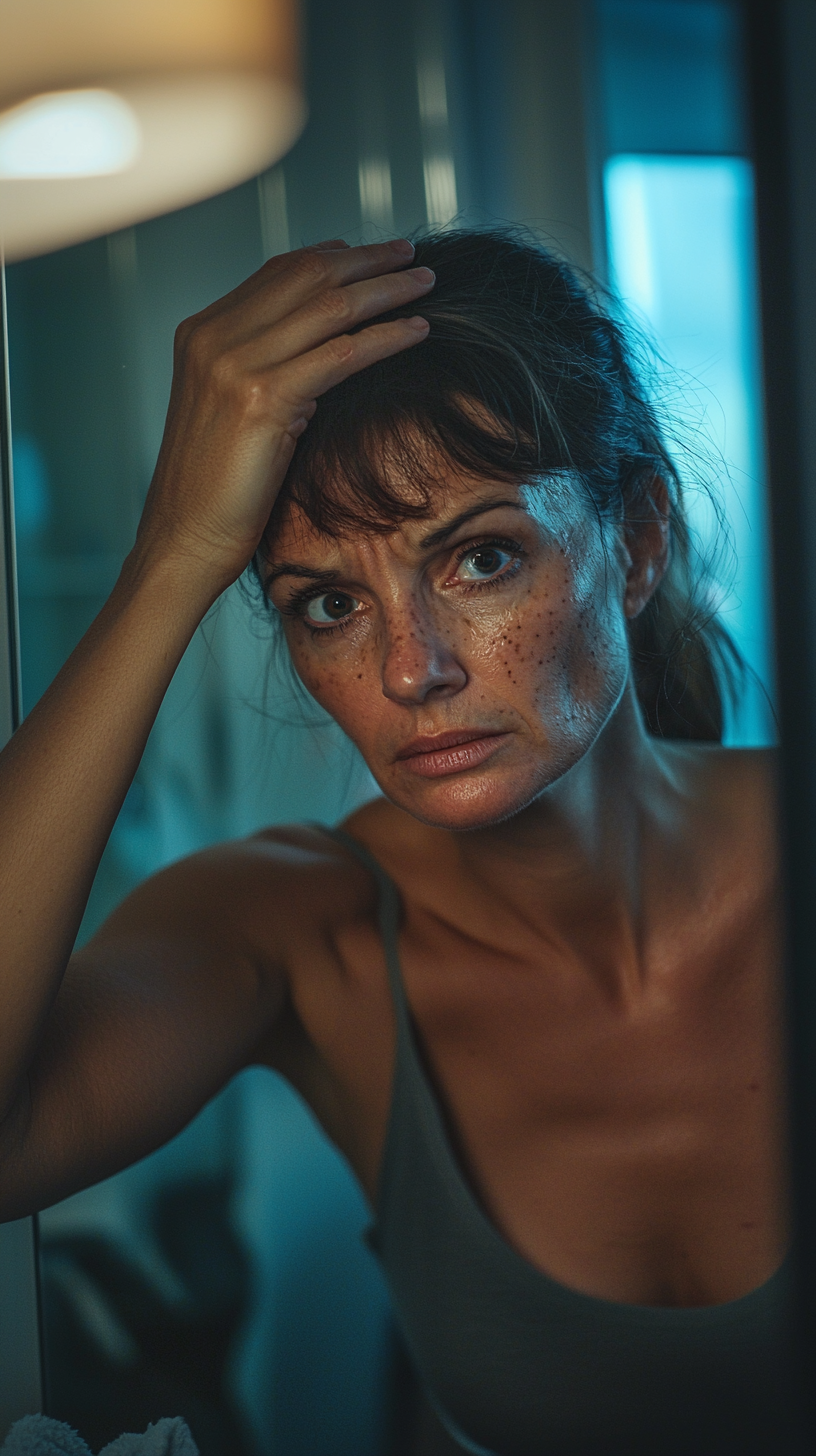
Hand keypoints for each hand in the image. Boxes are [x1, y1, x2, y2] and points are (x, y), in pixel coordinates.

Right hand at [132, 239, 433, 595]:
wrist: (186, 538)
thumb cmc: (217, 490)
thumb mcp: (235, 411)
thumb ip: (266, 367)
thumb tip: (327, 343)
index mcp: (201, 333)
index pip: (276, 272)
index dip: (332, 256)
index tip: (373, 254)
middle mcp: (213, 337)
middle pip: (305, 275)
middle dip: (365, 260)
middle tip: (410, 254)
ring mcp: (234, 363)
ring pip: (329, 307)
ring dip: (385, 289)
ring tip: (425, 282)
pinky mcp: (262, 397)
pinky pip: (341, 353)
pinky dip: (385, 337)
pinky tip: (417, 331)